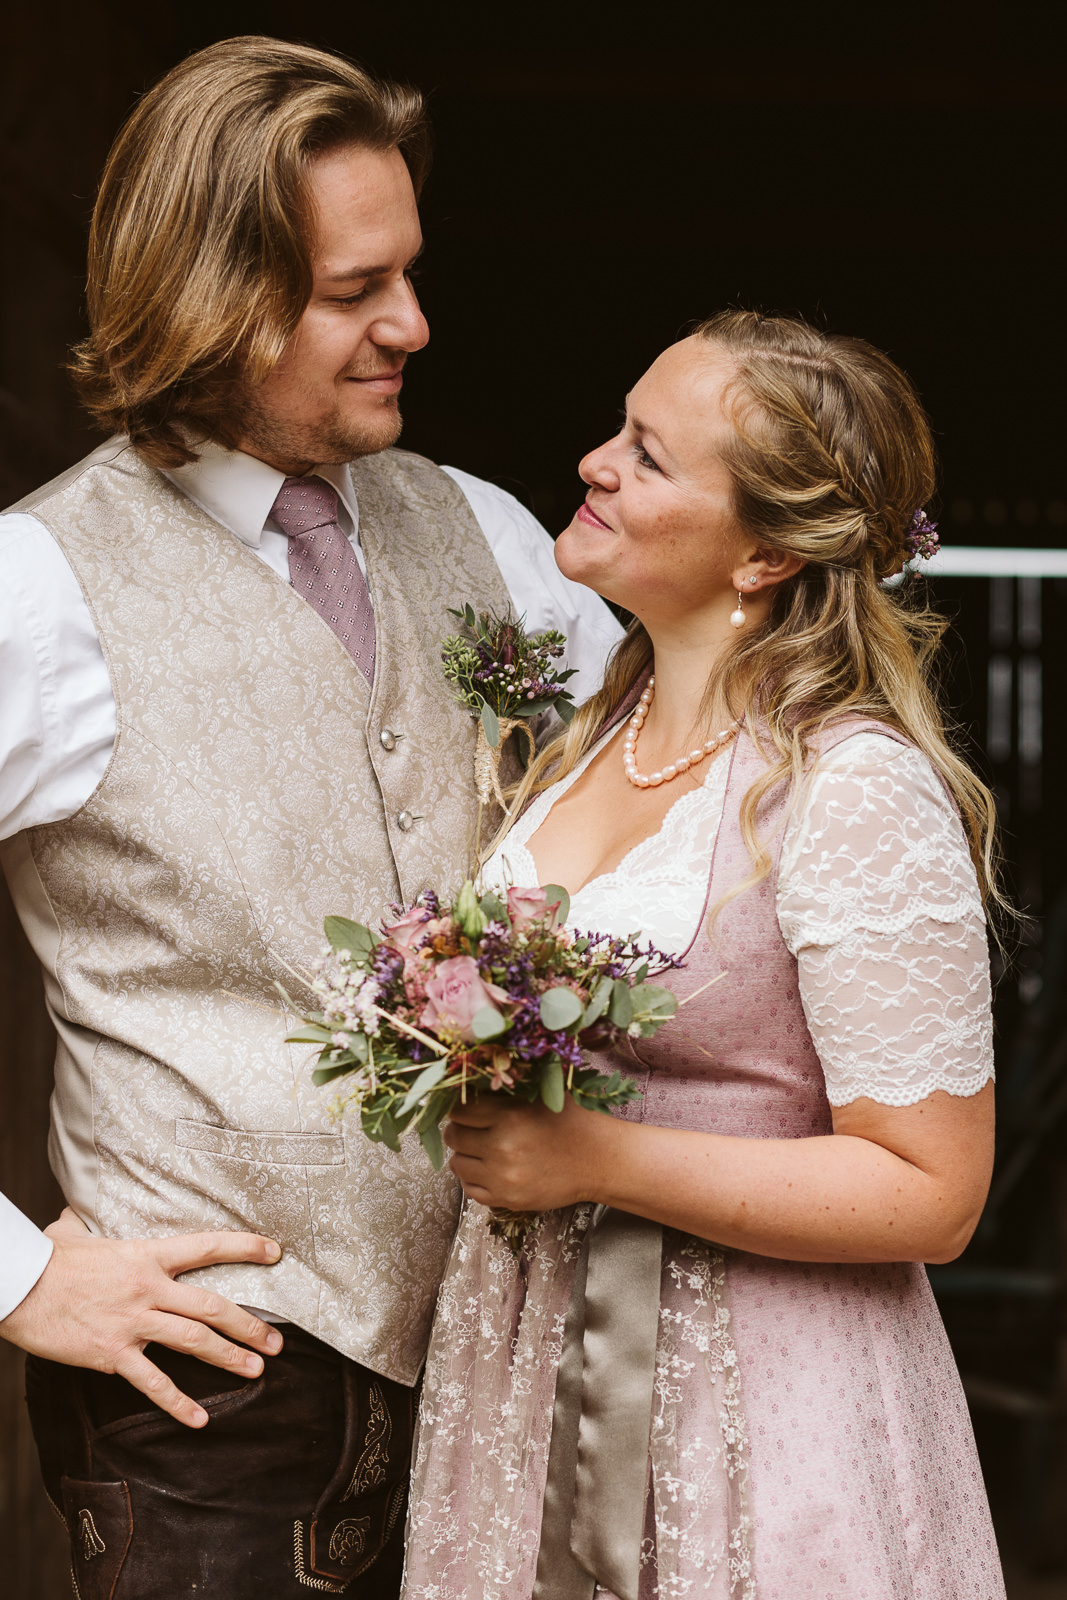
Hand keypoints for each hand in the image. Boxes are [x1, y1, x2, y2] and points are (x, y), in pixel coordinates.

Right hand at [0, 1207, 284, 1427]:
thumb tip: (74, 1212)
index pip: (207, 1247)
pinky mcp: (112, 1354)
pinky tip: (200, 1418)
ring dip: (228, 1357)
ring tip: (256, 1370)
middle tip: (277, 1340)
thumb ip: (87, 1223)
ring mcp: (133, 1322)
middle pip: (212, 1306)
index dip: (245, 1248)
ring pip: (194, 1341)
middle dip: (249, 1324)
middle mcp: (148, 1288)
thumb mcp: (75, 1231)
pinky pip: (153, 1382)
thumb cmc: (47, 1258)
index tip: (275, 1252)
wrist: (19, 1286)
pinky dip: (178, 1403)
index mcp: (147, 1255)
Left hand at [444, 1095, 617, 1211]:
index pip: (458, 1111)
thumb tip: (472, 1083)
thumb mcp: (542, 1094)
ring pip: (457, 1165)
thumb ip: (508, 1089)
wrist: (598, 1161)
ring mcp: (502, 1176)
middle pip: (454, 1136)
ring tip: (482, 1150)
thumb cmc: (572, 1122)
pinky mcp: (507, 1199)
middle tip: (472, 1129)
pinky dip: (474, 1179)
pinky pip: (470, 1190)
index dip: (460, 1109)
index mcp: (509, 1115)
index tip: (468, 1110)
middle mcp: (502, 1146)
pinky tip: (489, 1169)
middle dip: (459, 1130)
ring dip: (465, 1156)